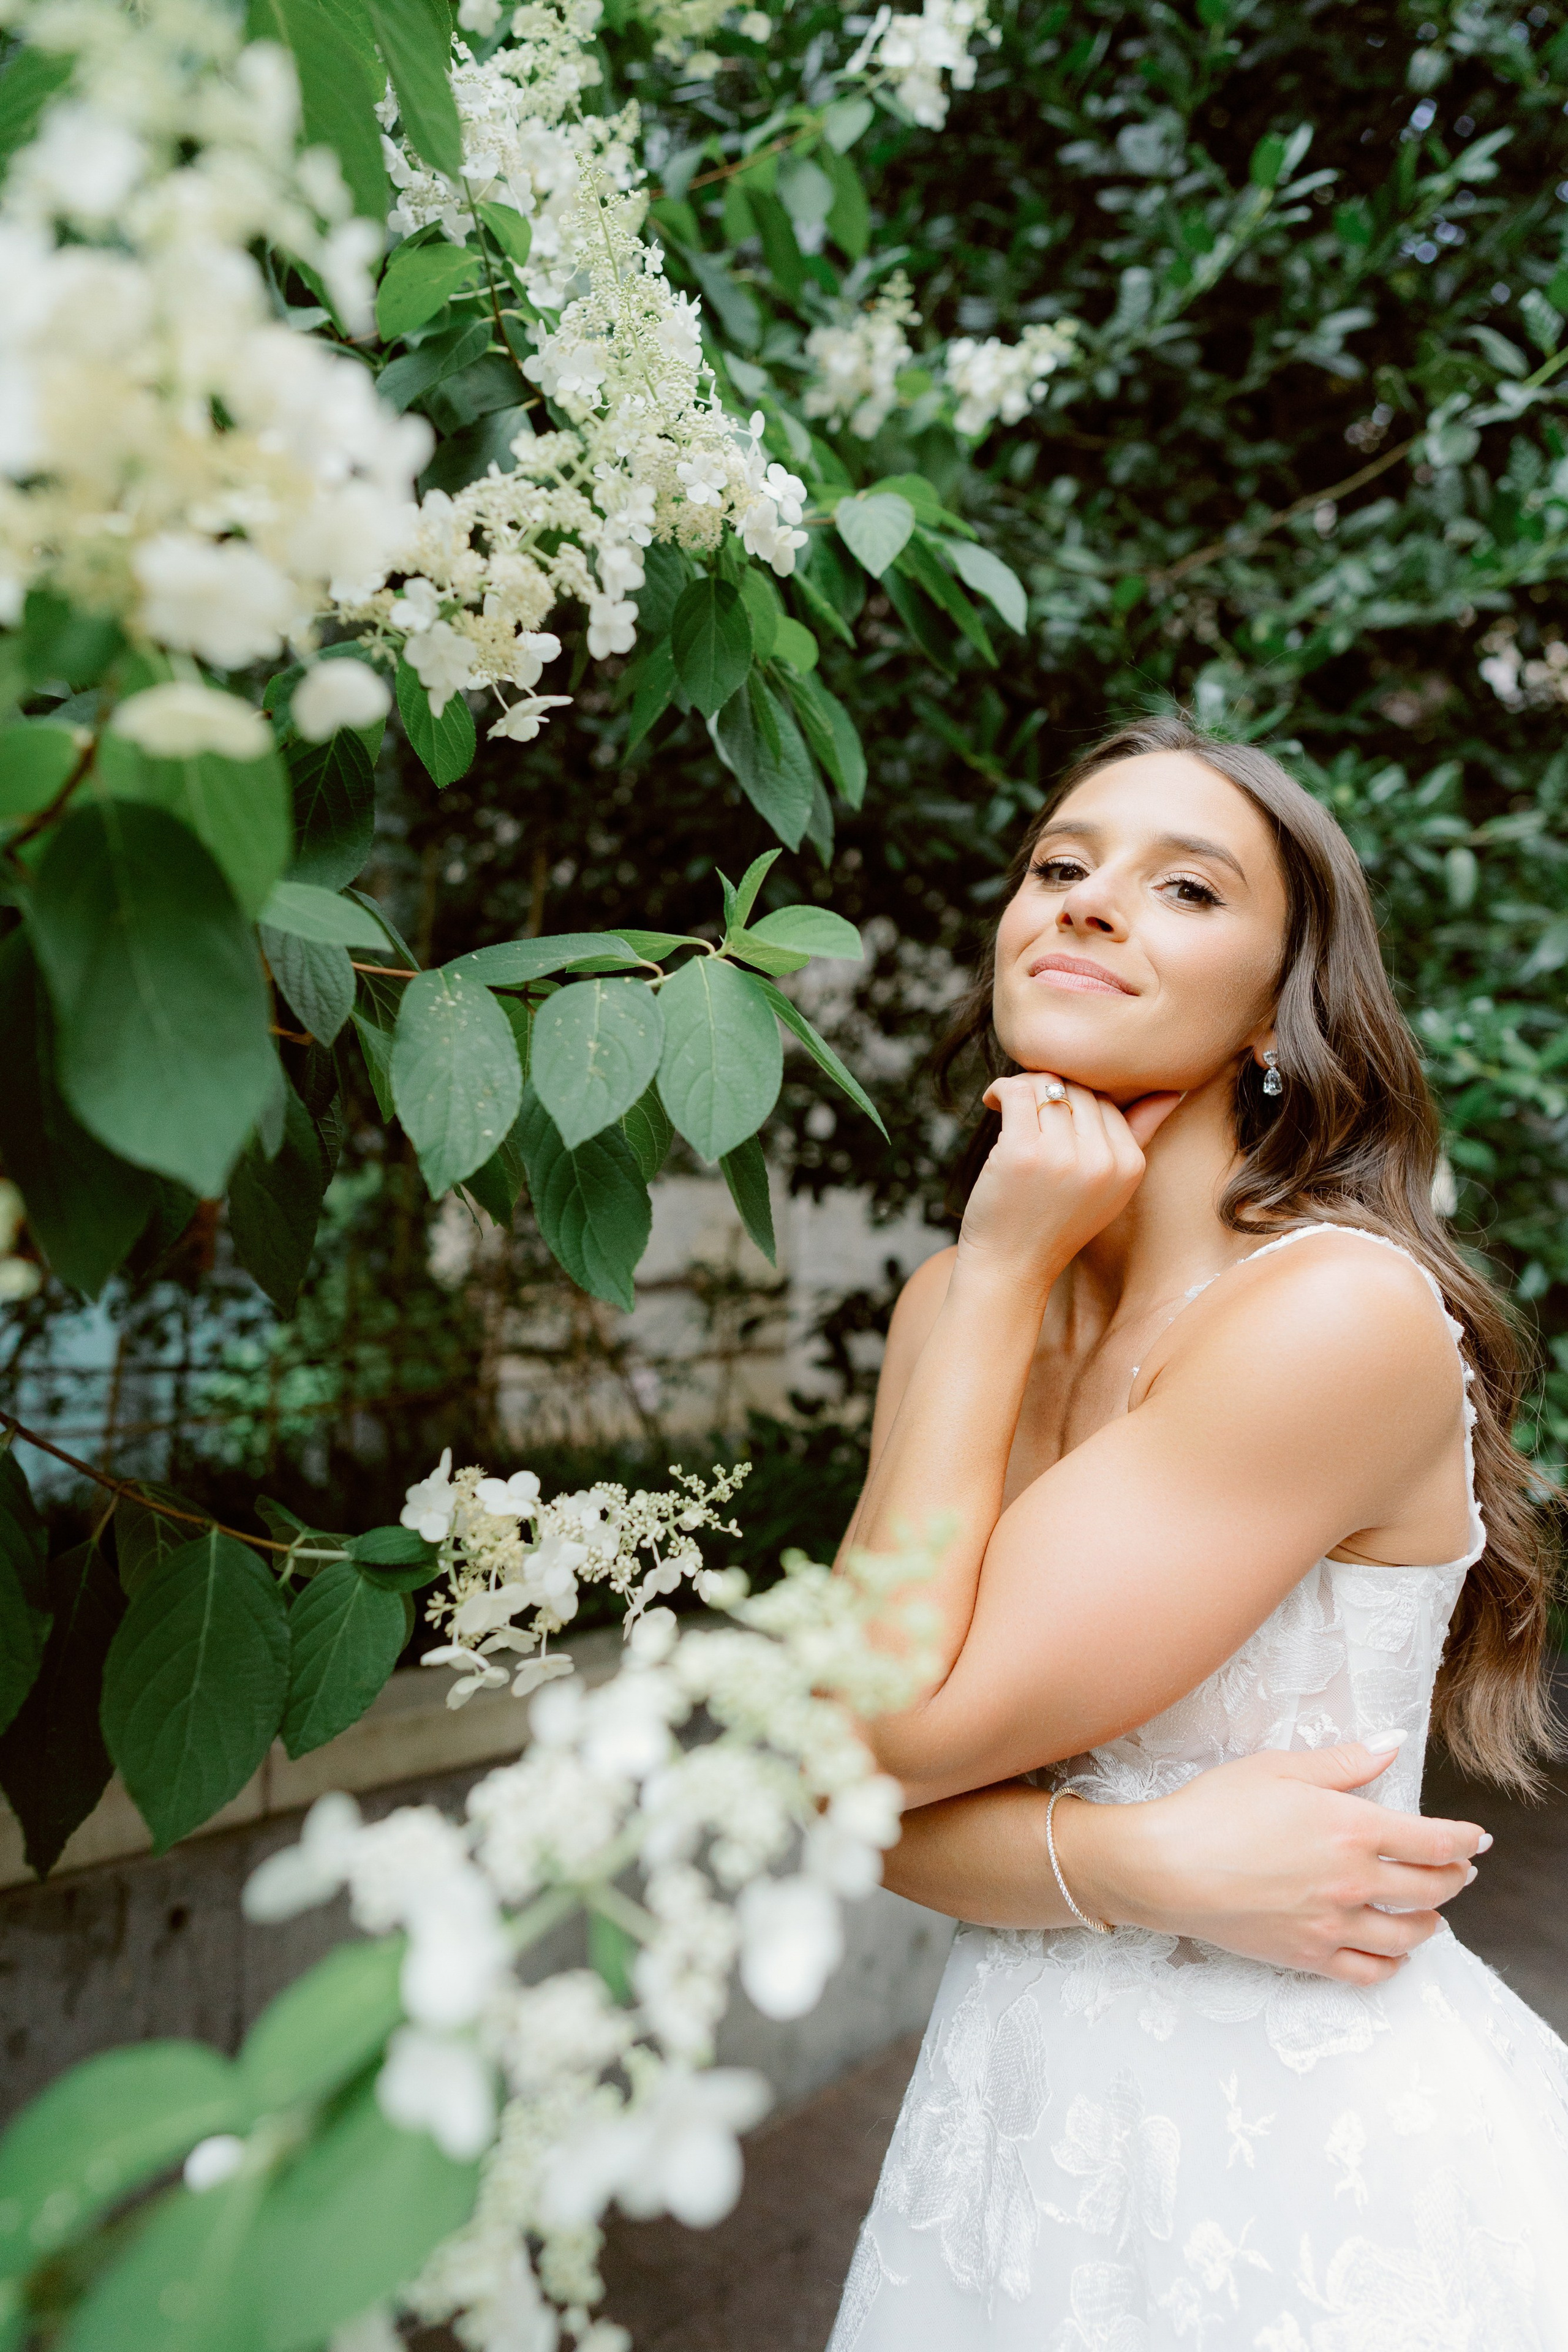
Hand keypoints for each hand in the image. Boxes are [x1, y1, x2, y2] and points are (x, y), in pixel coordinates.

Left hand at [956, 1075, 1183, 1291]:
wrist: (1012, 1266)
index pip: (1108, 1100)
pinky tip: (993, 1102)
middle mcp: (1103, 1160)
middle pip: (1079, 1088)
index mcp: (1130, 1165)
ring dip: (1022, 1088)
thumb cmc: (1055, 1223)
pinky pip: (1017, 1092)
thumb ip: (1139, 1135)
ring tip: (1009, 1105)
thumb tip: (1172, 1093)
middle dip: (1049, 1090)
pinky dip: (1002, 1089)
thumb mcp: (1110, 1187)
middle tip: (1026, 1106)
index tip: (1051, 1109)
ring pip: (1047, 1085)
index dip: (1076, 1098)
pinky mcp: (1023, 1153)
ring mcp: (1063, 1156)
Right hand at [1063, 1741, 1486, 1983]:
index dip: (1465, 1840)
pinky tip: (1393, 1953)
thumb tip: (1390, 1744)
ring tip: (1432, 1913)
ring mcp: (1334, 1925)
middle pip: (1431, 1888)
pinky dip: (1393, 1964)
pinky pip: (1370, 1972)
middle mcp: (1353, 1881)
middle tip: (1459, 1870)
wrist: (1164, 1867)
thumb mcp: (1279, 1768)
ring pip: (1409, 1934)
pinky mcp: (1309, 1957)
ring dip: (1431, 1922)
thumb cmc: (1214, 1810)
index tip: (1477, 1839)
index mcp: (1352, 1828)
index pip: (1434, 1840)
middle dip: (1454, 1878)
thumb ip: (1344, 1762)